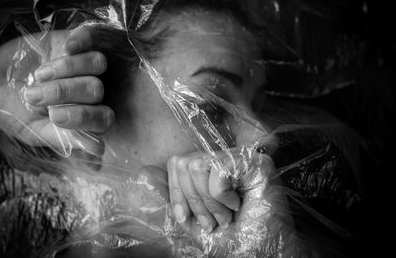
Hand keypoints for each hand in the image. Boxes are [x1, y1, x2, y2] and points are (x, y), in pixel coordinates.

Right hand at [0, 27, 113, 155]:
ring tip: (39, 75)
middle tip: (34, 95)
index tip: (53, 116)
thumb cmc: (12, 110)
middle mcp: (88, 90)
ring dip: (67, 69)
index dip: (82, 116)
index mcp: (84, 115)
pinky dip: (82, 41)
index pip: (103, 117)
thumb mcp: (33, 130)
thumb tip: (98, 149)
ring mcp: (83, 65)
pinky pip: (92, 38)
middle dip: (64, 92)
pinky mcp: (74, 42)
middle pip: (96, 89)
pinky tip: (68, 47)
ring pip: (97, 64)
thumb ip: (65, 138)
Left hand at [139, 152, 288, 256]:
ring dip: (208, 202)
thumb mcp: (189, 221)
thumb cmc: (230, 241)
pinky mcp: (255, 161)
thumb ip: (169, 196)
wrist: (260, 254)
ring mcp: (239, 157)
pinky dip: (221, 197)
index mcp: (207, 170)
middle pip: (183, 162)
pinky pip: (218, 170)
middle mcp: (222, 158)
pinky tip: (237, 205)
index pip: (176, 162)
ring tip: (225, 216)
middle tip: (212, 222)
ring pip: (196, 165)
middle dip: (193, 200)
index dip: (175, 192)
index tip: (186, 219)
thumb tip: (144, 171)